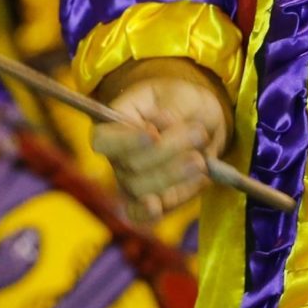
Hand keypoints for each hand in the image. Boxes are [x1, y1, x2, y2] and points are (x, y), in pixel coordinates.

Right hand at [91, 58, 231, 222]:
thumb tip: (163, 127)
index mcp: (115, 123)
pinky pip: (154, 213)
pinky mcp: (154, 201)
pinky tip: (185, 191)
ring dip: (174, 175)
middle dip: (167, 152)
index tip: (154, 135)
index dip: (125, 141)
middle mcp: (118, 157)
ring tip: (202, 159)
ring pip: (142, 191)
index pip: (102, 140)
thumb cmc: (183, 102)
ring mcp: (133, 183)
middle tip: (199, 134)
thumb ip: (172, 109)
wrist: (204, 123)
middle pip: (130, 166)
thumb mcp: (180, 95)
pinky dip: (172, 203)